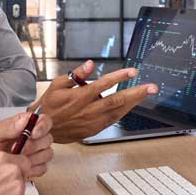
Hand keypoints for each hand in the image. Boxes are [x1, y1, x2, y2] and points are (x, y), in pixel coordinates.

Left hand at [0, 111, 53, 177]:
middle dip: (34, 145)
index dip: (42, 127)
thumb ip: (9, 127)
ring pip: (47, 154)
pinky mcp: (33, 167)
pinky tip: (21, 168)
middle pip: (48, 139)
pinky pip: (42, 168)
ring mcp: (35, 153)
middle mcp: (33, 138)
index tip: (33, 134)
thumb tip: (25, 121)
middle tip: (19, 149)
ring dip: (34, 158)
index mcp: (26, 125)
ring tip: (17, 159)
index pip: (45, 121)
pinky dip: (33, 169)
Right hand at [30, 60, 157, 142]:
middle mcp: (89, 110)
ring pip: (118, 111)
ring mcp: (93, 122)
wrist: (44, 129)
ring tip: (145, 93)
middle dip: (136, 93)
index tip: (132, 71)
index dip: (119, 77)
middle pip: (117, 100)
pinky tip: (131, 105)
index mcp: (80, 96)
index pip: (104, 84)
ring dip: (134, 102)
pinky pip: (113, 119)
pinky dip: (123, 111)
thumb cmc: (50, 105)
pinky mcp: (94, 130)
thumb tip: (90, 65)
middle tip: (151, 87)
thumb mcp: (57, 85)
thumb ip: (76, 75)